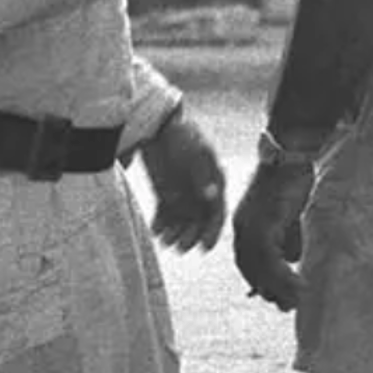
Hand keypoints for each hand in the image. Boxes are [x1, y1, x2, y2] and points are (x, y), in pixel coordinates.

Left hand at [137, 110, 225, 253]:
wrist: (157, 124)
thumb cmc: (182, 134)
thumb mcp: (196, 152)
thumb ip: (203, 175)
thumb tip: (211, 196)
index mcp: (215, 182)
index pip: (217, 213)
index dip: (212, 232)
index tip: (204, 248)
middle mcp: (200, 192)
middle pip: (198, 222)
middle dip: (190, 237)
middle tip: (180, 248)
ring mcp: (182, 193)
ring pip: (181, 222)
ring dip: (175, 234)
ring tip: (165, 242)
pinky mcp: (164, 193)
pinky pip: (164, 215)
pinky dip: (161, 225)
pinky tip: (155, 232)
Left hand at [232, 148, 314, 309]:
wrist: (293, 153)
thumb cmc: (294, 179)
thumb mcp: (288, 214)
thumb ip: (286, 238)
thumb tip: (293, 261)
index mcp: (244, 223)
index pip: (247, 261)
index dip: (260, 281)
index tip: (275, 296)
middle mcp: (241, 226)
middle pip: (250, 268)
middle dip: (268, 290)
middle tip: (288, 305)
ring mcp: (250, 225)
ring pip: (259, 267)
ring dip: (278, 288)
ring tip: (295, 301)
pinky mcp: (263, 223)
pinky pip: (270, 258)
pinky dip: (284, 276)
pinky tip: (299, 285)